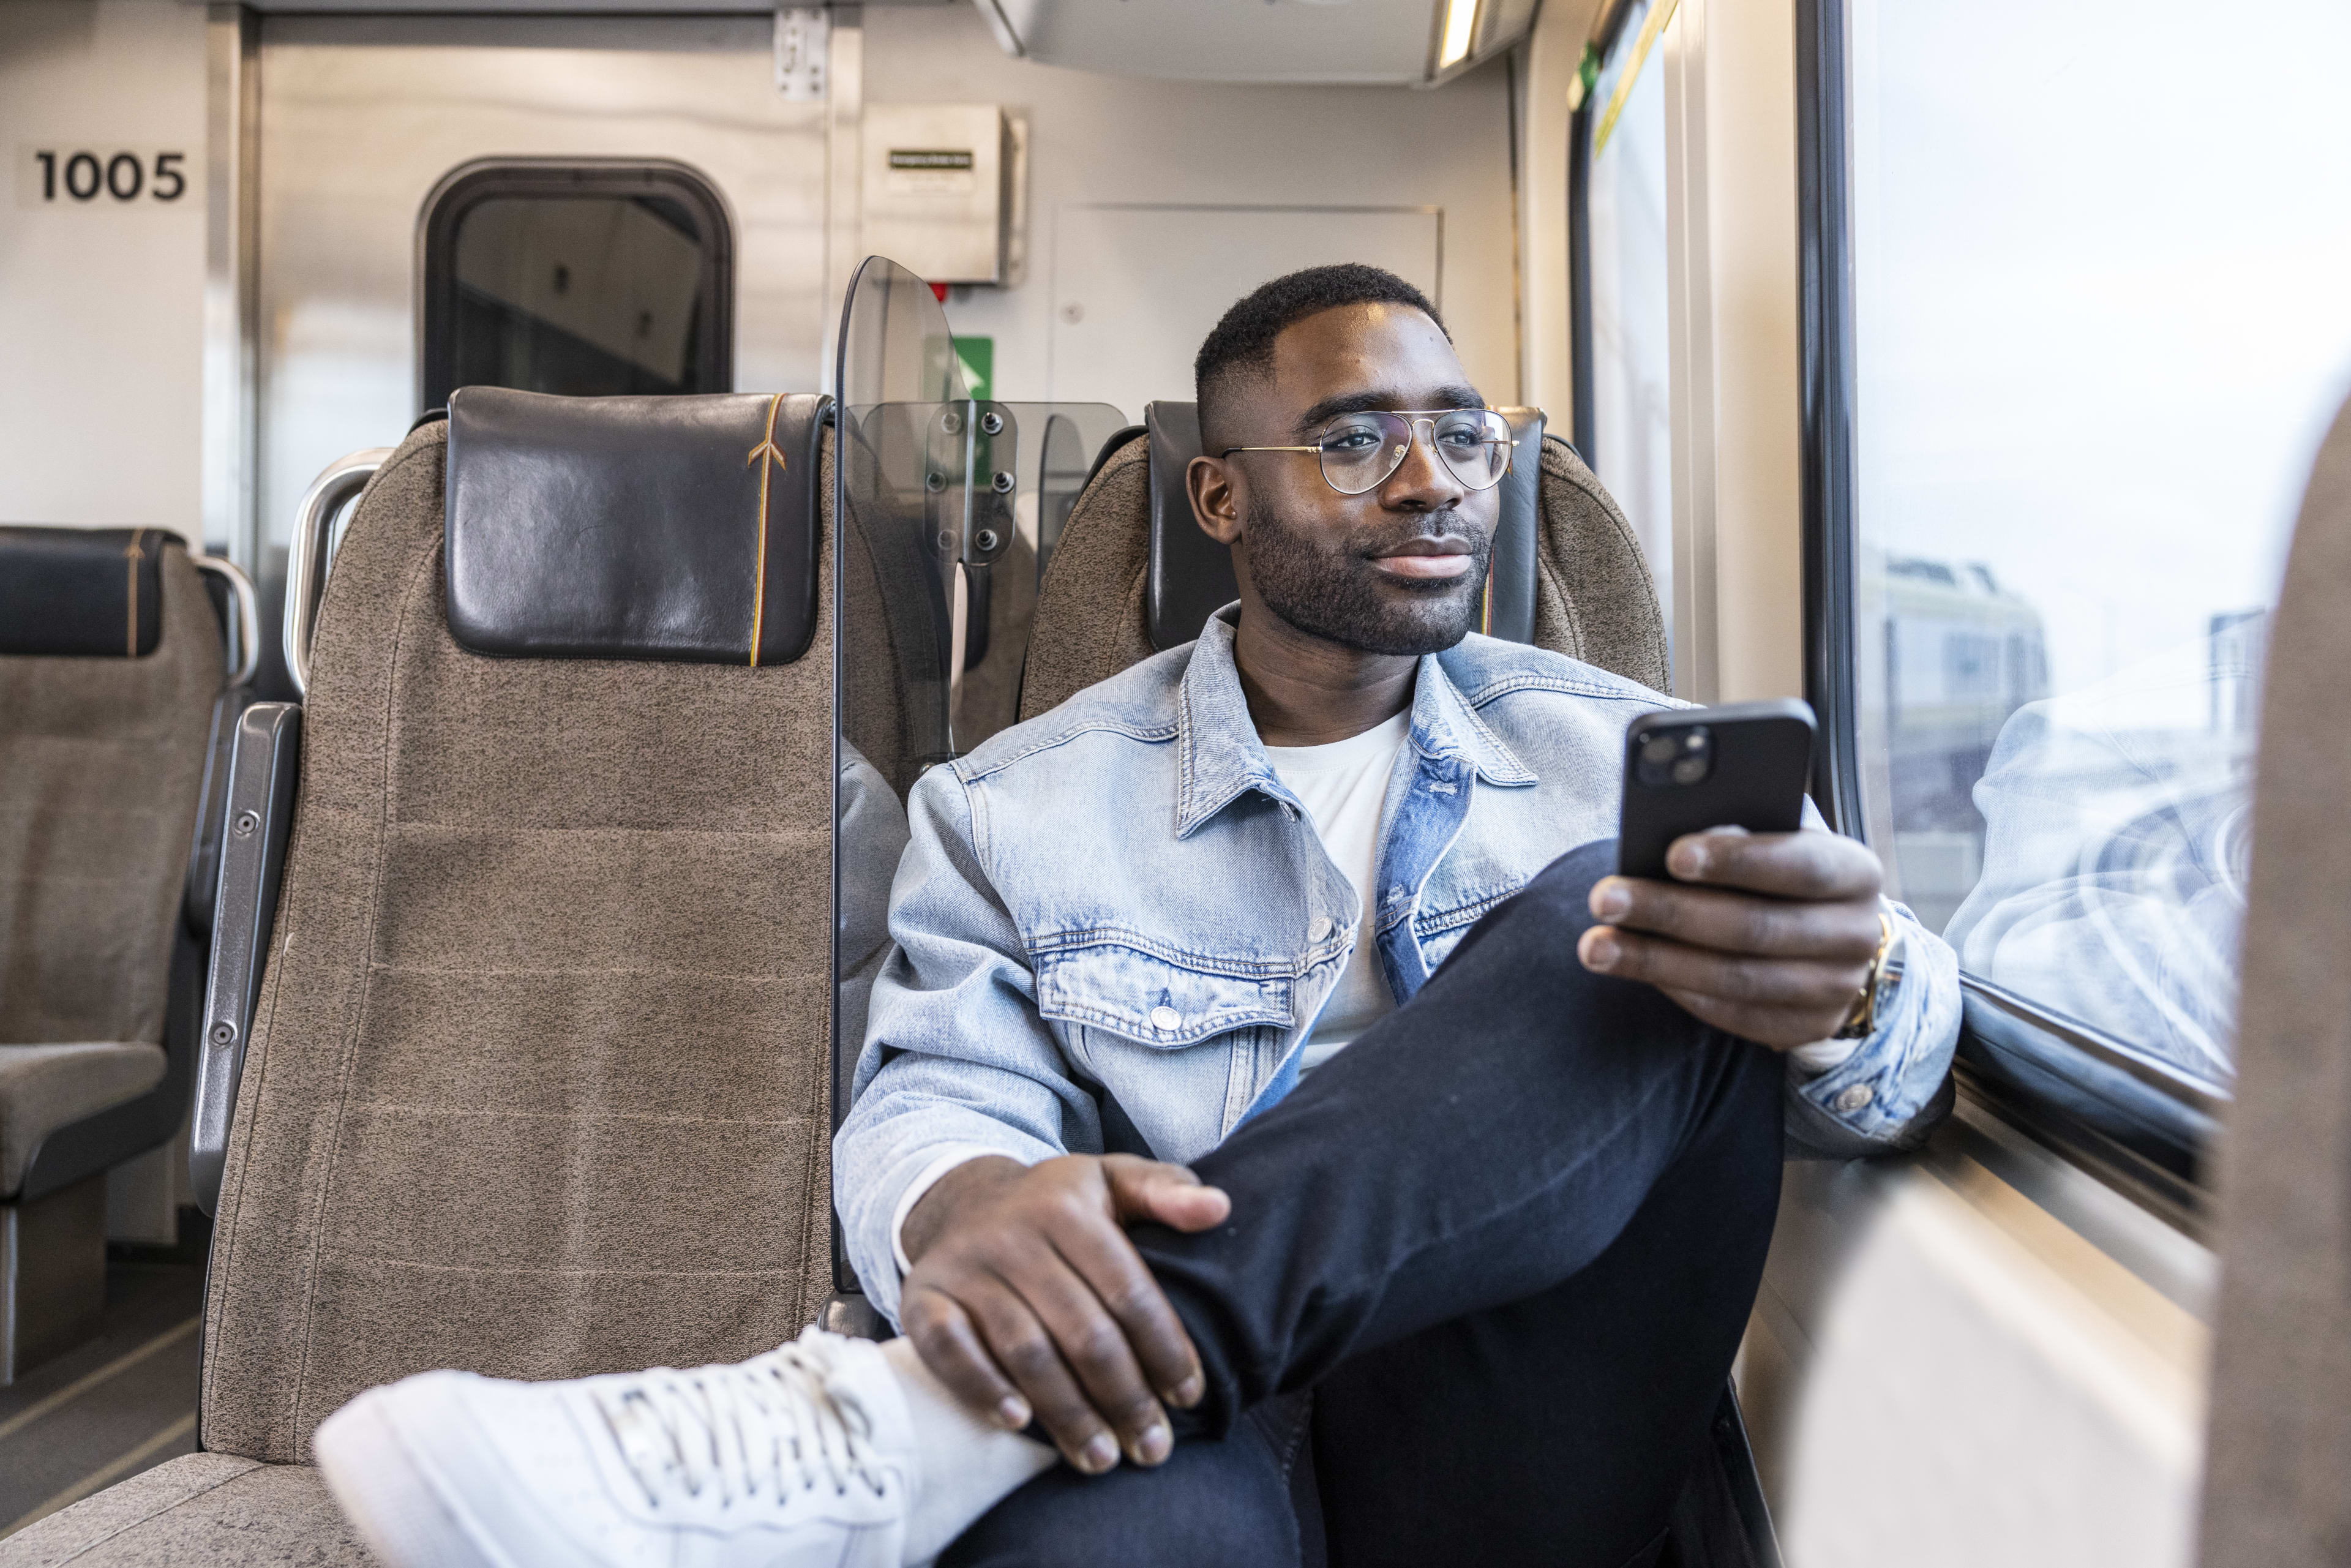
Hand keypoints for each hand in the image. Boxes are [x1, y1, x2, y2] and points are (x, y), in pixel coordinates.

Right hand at [898, 1153, 1230, 1473]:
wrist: (963, 1201)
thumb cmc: (1056, 1205)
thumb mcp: (1113, 1180)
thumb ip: (1167, 1191)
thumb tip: (1219, 1208)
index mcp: (1068, 1208)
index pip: (1127, 1290)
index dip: (1163, 1349)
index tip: (1190, 1396)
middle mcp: (1012, 1235)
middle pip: (1081, 1331)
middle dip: (1124, 1397)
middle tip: (1153, 1449)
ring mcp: (964, 1268)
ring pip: (1025, 1350)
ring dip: (1066, 1412)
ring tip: (1101, 1458)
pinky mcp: (922, 1298)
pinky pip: (949, 1350)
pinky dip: (980, 1388)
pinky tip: (1017, 1423)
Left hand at [1576, 827, 1884, 1049]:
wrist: (1833, 938)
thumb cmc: (1783, 874)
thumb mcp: (1779, 840)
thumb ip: (1742, 832)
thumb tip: (1678, 839)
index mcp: (1856, 872)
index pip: (1800, 865)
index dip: (1737, 861)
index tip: (1672, 854)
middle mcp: (1857, 934)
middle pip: (1757, 928)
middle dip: (1672, 912)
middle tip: (1605, 897)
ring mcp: (1837, 989)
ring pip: (1736, 979)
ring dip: (1656, 961)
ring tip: (1595, 945)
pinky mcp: (1807, 1028)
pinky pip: (1732, 1014)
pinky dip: (1677, 989)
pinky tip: (1632, 967)